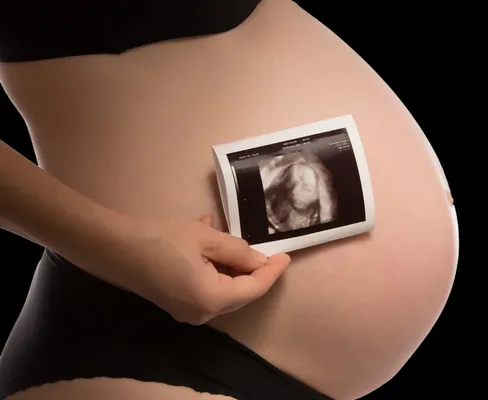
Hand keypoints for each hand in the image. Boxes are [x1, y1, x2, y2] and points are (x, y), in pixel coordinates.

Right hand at [104, 214, 290, 324]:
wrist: (113, 246)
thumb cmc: (161, 239)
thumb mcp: (207, 238)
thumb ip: (239, 252)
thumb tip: (260, 262)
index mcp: (212, 299)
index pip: (254, 289)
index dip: (272, 272)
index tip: (286, 256)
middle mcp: (202, 313)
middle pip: (238, 291)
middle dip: (251, 268)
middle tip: (262, 247)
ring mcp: (186, 311)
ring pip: (221, 286)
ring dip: (228, 261)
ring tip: (225, 233)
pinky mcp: (175, 302)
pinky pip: (204, 285)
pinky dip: (211, 265)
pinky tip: (206, 236)